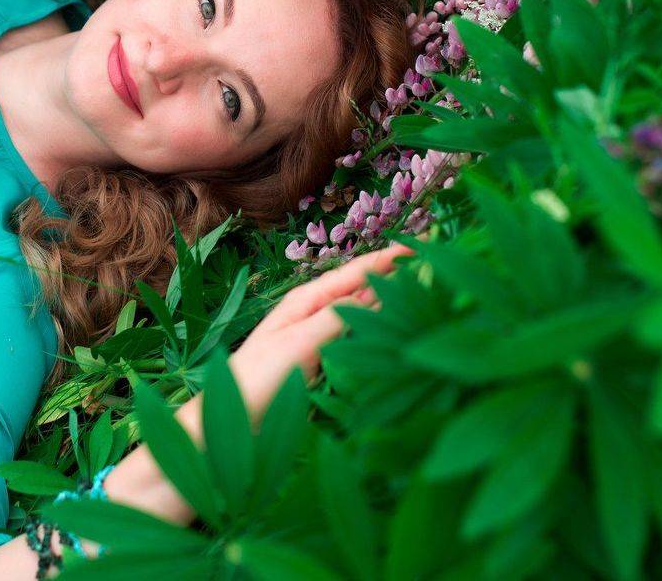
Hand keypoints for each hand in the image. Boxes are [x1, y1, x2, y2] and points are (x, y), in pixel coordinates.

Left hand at [226, 242, 415, 427]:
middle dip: (393, 277)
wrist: (229, 417)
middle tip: (433, 269)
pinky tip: (389, 337)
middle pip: (360, 289)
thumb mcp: (301, 342)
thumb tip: (377, 292)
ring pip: (359, 314)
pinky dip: (373, 332)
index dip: (388, 258)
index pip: (356, 271)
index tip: (422, 245)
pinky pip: (353, 339)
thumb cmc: (259, 378)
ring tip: (421, 296)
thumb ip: (339, 317)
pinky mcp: (317, 362)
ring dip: (386, 304)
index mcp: (306, 300)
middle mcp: (312, 313)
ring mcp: (314, 338)